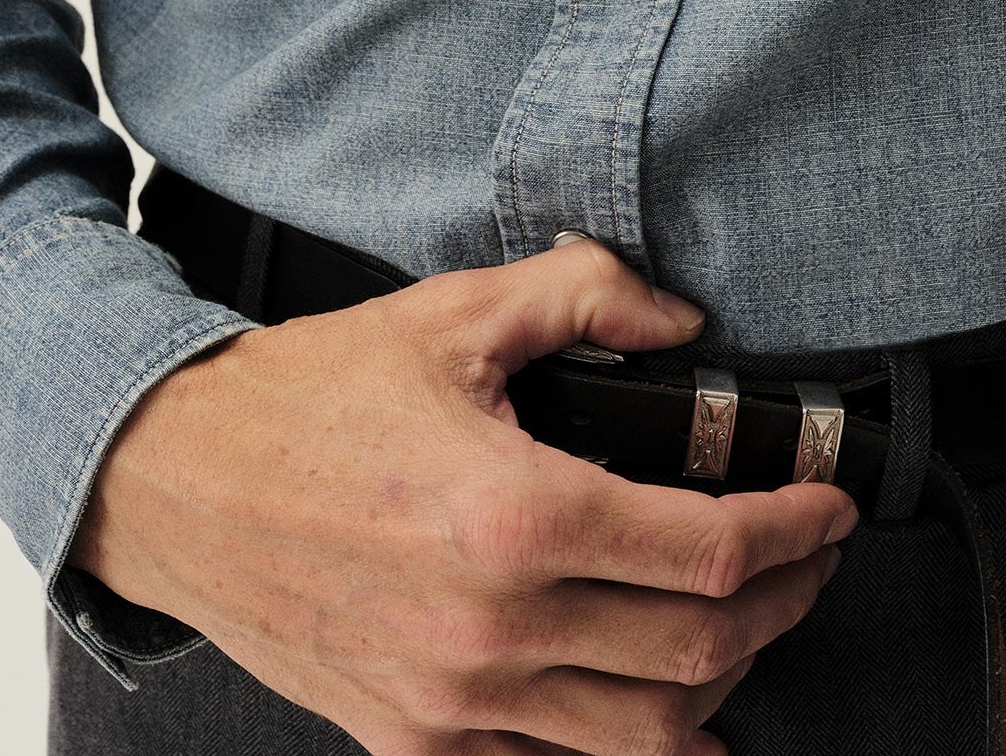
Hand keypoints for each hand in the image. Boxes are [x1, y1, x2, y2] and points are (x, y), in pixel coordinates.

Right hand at [69, 234, 857, 754]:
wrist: (174, 480)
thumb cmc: (309, 394)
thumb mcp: (453, 313)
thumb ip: (584, 296)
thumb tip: (681, 322)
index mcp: (515, 515)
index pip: (711, 550)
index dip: (797, 530)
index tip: (830, 504)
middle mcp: (493, 629)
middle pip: (701, 650)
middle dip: (786, 603)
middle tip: (810, 556)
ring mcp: (453, 704)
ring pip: (647, 735)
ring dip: (727, 682)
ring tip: (752, 620)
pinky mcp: (413, 744)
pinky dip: (634, 752)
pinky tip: (673, 717)